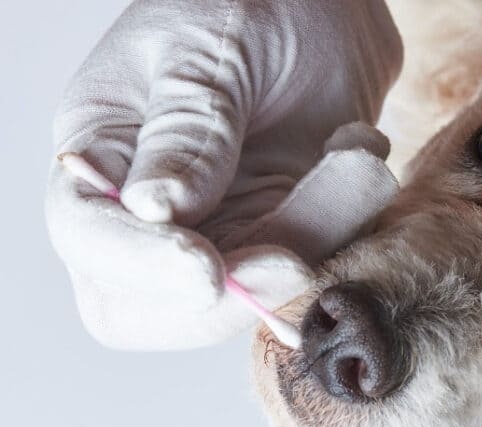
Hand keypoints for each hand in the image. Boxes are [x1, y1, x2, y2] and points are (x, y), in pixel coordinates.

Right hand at [44, 0, 401, 349]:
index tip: (208, 271)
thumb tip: (155, 211)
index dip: (142, 268)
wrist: (328, 6)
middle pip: (153, 305)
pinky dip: (346, 227)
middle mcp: (150, 207)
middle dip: (232, 292)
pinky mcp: (282, 235)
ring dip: (312, 244)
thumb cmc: (251, 3)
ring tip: (350, 156)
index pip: (89, 238)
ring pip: (247, 297)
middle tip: (296, 256)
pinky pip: (312, 266)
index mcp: (103, 152)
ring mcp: (220, 228)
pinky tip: (356, 152)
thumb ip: (187, 129)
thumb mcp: (209, 51)